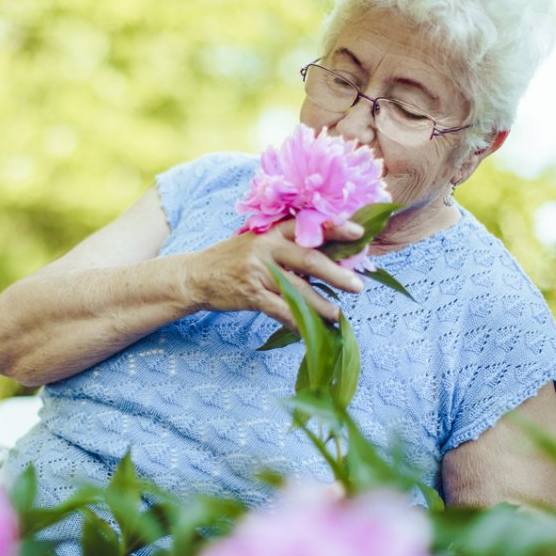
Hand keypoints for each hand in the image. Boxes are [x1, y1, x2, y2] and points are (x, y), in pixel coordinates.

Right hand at [180, 218, 365, 329]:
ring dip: (320, 305)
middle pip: (308, 259)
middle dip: (336, 273)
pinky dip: (296, 322)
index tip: (359, 232)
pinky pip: (280, 310)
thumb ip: (284, 244)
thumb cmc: (232, 259)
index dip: (334, 227)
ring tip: (337, 314)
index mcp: (271, 231)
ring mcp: (258, 272)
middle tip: (358, 285)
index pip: (306, 225)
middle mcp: (266, 248)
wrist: (196, 276)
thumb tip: (326, 255)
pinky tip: (308, 330)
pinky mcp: (251, 294)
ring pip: (297, 289)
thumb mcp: (255, 241)